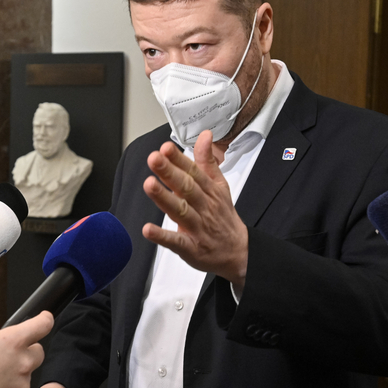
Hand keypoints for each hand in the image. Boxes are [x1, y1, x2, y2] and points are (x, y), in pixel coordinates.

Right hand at [0, 312, 52, 387]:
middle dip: (28, 349)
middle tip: (8, 353)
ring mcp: (21, 382)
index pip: (42, 325)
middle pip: (39, 351)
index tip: (43, 318)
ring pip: (28, 372)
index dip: (44, 319)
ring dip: (17, 370)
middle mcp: (22, 361)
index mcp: (12, 341)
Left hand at [141, 130, 248, 288]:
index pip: (193, 172)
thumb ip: (207, 161)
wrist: (238, 251)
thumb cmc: (223, 217)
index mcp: (210, 191)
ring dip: (164, 198)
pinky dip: (162, 236)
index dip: (179, 159)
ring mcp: (198, 227)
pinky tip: (148, 229)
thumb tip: (205, 135)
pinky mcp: (191, 247)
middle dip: (170, 172)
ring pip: (181, 211)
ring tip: (149, 185)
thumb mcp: (220, 186)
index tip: (165, 148)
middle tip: (155, 159)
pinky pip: (176, 241)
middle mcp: (204, 207)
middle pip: (186, 188)